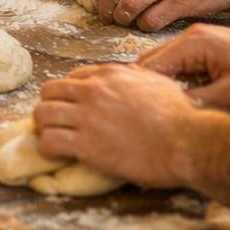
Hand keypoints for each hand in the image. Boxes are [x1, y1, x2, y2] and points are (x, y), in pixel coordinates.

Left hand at [34, 64, 202, 189]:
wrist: (188, 141)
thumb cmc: (182, 115)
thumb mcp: (157, 82)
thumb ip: (136, 77)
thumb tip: (130, 77)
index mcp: (110, 75)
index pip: (73, 77)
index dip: (70, 94)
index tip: (73, 108)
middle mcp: (94, 91)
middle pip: (50, 91)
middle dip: (50, 106)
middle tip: (57, 123)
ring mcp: (87, 117)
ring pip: (42, 114)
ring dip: (44, 127)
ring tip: (53, 138)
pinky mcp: (86, 144)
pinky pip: (49, 141)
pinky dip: (47, 148)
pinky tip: (56, 154)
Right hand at [137, 24, 229, 112]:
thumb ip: (192, 103)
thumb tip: (165, 113)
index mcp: (194, 42)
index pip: (149, 66)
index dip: (138, 90)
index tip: (130, 112)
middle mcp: (192, 37)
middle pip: (153, 63)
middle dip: (146, 89)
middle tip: (140, 115)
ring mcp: (200, 43)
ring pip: (168, 67)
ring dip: (164, 88)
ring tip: (160, 112)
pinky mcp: (209, 52)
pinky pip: (183, 69)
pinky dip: (180, 85)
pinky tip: (183, 104)